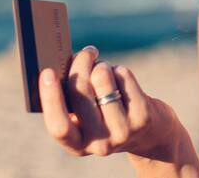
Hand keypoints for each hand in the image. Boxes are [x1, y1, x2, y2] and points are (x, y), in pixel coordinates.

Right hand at [38, 45, 180, 159]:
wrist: (150, 134)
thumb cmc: (107, 116)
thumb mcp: (87, 119)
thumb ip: (72, 100)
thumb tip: (66, 63)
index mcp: (76, 145)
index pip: (58, 125)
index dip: (50, 98)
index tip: (48, 72)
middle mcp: (99, 143)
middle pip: (80, 92)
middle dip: (80, 63)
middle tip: (86, 53)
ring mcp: (122, 131)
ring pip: (102, 78)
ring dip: (102, 66)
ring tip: (106, 70)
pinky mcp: (142, 116)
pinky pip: (123, 76)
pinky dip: (119, 70)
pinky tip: (121, 78)